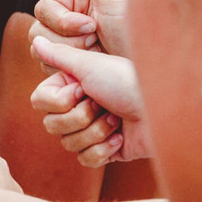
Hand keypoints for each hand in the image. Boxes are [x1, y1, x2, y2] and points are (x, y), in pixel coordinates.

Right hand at [31, 39, 149, 164]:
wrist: (165, 108)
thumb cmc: (128, 81)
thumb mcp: (89, 65)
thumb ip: (59, 55)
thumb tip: (36, 41)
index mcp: (71, 86)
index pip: (40, 102)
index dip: (59, 100)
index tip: (83, 88)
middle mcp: (78, 107)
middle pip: (51, 125)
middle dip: (80, 117)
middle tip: (103, 104)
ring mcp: (91, 130)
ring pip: (68, 144)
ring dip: (95, 132)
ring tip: (117, 120)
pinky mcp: (105, 151)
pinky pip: (85, 160)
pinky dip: (103, 149)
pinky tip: (121, 137)